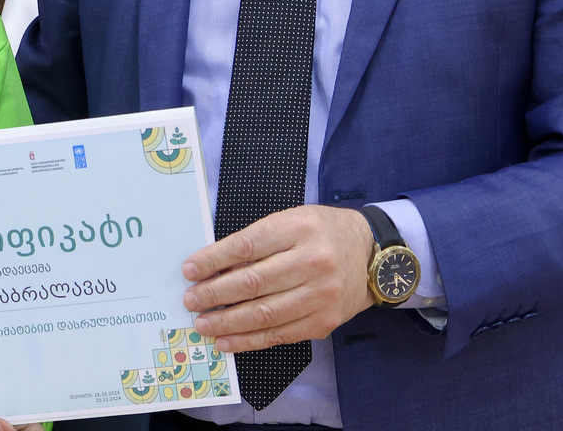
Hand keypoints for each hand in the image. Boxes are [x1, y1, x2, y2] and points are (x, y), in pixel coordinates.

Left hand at [181, 204, 374, 351]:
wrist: (373, 256)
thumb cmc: (324, 233)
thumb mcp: (293, 221)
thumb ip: (258, 241)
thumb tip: (214, 266)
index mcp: (300, 228)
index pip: (248, 245)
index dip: (214, 259)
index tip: (190, 270)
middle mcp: (313, 262)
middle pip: (253, 282)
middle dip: (214, 294)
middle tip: (191, 300)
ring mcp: (321, 295)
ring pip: (264, 313)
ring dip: (227, 322)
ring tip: (202, 324)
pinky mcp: (324, 322)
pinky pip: (279, 335)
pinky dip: (249, 340)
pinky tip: (227, 340)